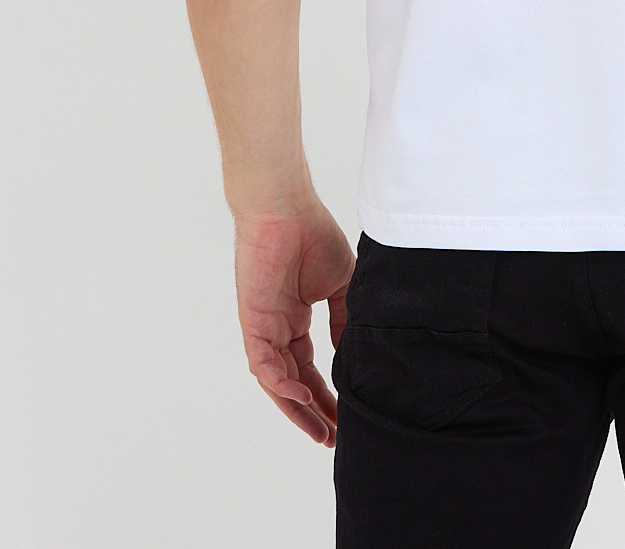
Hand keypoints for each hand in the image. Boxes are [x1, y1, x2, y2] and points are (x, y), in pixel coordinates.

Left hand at [234, 199, 355, 445]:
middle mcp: (277, 328)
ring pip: (277, 381)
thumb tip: (350, 352)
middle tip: (333, 437)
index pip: (310, 368)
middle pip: (294, 382)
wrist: (286, 208)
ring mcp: (263, 327)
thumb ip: (343, 319)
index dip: (326, 394)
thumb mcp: (340, 285)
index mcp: (295, 319)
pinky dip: (281, 384)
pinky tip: (301, 397)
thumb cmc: (312, 235)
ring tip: (321, 430)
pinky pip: (264, 363)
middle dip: (313, 412)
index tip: (345, 417)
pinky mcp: (253, 321)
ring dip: (297, 408)